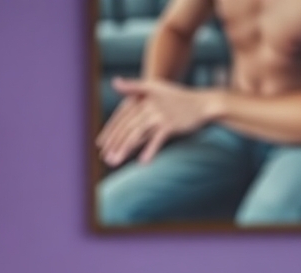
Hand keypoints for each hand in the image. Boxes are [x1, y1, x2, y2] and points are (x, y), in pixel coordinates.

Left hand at [97, 77, 213, 166]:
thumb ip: (134, 92)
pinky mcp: (170, 124)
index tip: (100, 146)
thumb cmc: (175, 99)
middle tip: (105, 159)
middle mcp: (148, 104)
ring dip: (125, 148)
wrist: (200, 102)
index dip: (109, 131)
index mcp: (141, 97)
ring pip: (137, 133)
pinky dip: (150, 150)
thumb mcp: (154, 91)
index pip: (121, 116)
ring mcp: (159, 114)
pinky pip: (157, 139)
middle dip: (114, 143)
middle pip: (126, 126)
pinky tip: (143, 162)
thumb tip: (114, 82)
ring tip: (115, 161)